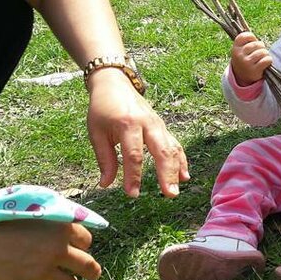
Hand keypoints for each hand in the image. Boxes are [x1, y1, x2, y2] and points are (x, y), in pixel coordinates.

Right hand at [0, 220, 101, 279]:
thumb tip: (77, 221)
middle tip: (91, 275)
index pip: (87, 240)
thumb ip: (57, 214)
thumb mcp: (33, 205)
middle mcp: (55, 249)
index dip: (82, 245)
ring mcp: (40, 270)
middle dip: (92, 271)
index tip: (76, 248)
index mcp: (60, 227)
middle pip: (88, 266)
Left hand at [85, 69, 190, 197]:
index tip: (132, 194)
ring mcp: (158, 124)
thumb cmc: (102, 109)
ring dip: (176, 170)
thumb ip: (104, 159)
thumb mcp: (96, 133)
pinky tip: (184, 176)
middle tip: (169, 194)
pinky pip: (175, 144)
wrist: (115, 85)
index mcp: (127, 124)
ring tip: (176, 190)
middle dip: (166, 174)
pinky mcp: (162, 127)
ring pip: (172, 148)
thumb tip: (105, 184)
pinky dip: (181, 160)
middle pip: (161, 151)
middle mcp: (147, 124)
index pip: (133, 155)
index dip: (133, 176)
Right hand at [231, 31, 272, 84]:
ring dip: (266, 54)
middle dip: (261, 47)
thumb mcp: (241, 50)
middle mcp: (239, 55)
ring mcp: (246, 62)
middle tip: (260, 52)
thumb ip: (246, 42)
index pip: (245, 36)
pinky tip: (266, 63)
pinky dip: (269, 60)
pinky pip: (266, 60)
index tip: (253, 42)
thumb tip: (254, 33)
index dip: (252, 37)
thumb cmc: (245, 59)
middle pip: (257, 44)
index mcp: (235, 48)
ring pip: (262, 52)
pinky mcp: (254, 70)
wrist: (241, 77)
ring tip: (263, 58)